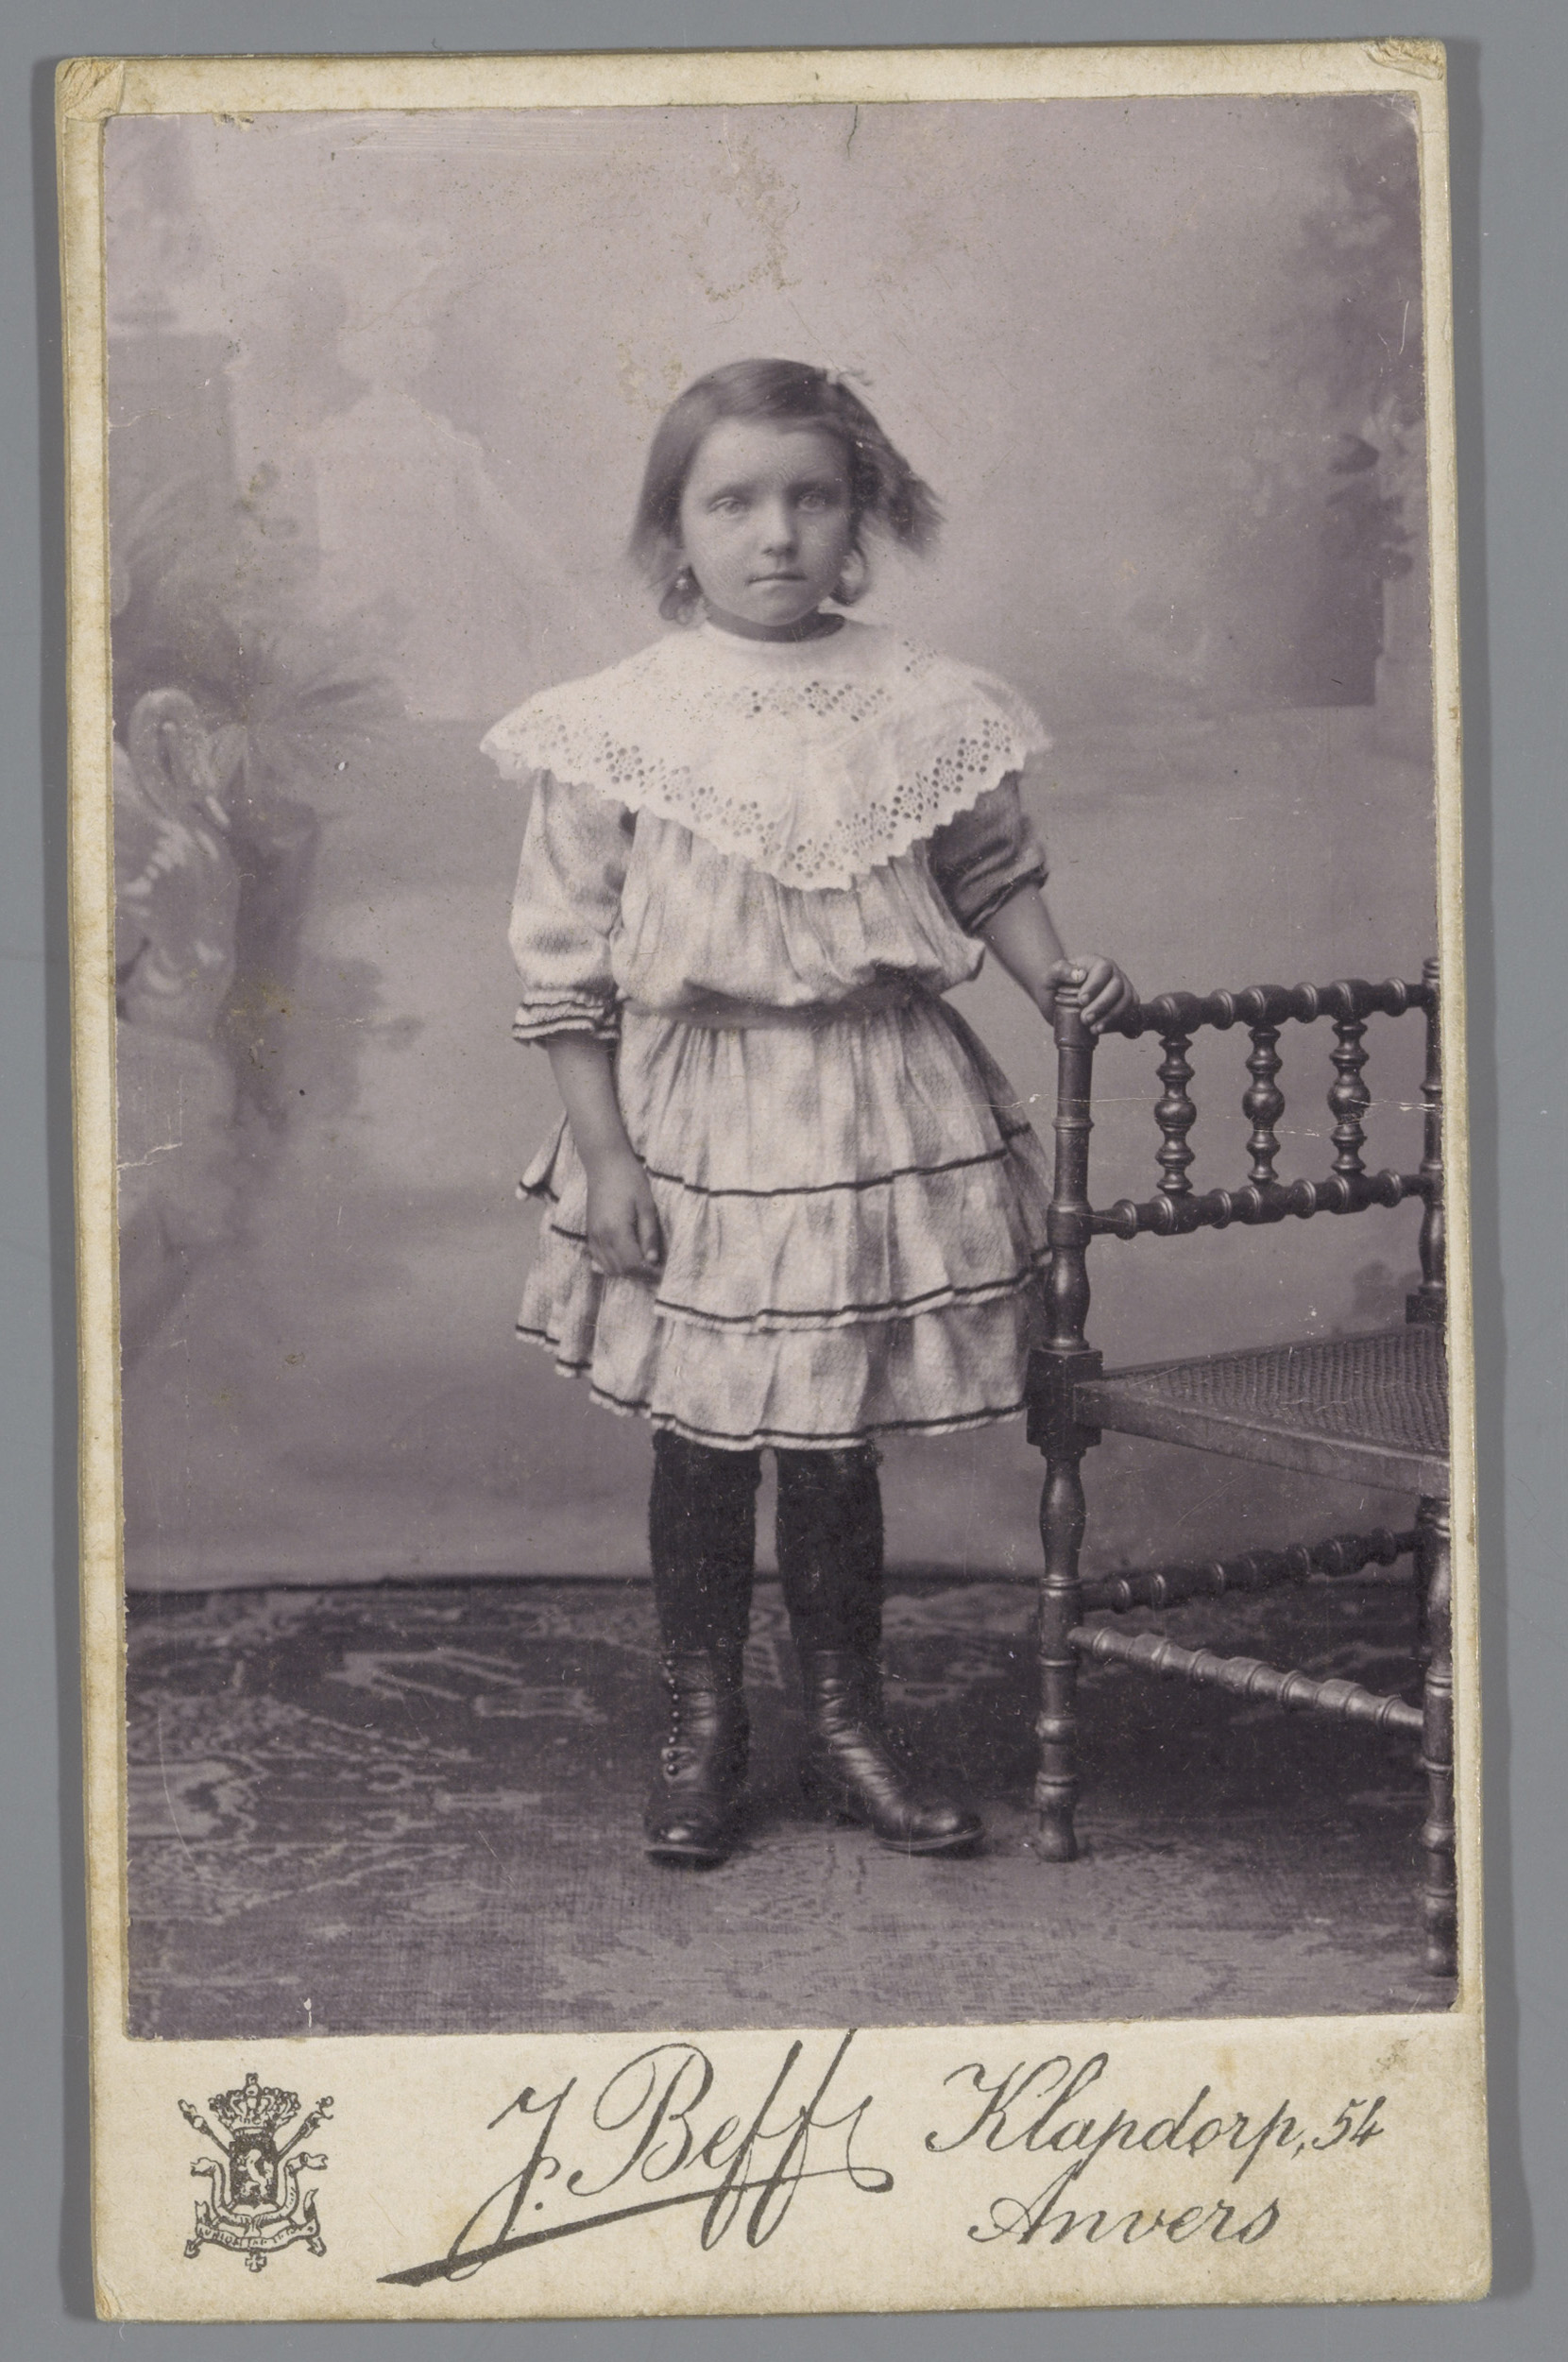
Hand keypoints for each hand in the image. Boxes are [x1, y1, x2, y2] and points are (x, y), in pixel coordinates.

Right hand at [583, 1149, 664, 1277]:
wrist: (605, 1164)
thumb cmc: (630, 1180)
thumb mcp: (647, 1206)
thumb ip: (649, 1235)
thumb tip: (653, 1260)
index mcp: (617, 1231)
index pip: (633, 1264)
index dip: (649, 1273)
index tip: (663, 1271)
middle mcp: (602, 1237)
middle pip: (620, 1269)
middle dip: (639, 1274)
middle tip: (656, 1269)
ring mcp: (593, 1236)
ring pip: (608, 1267)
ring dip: (626, 1271)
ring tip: (643, 1264)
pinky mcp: (590, 1232)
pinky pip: (598, 1259)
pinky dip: (612, 1265)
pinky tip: (625, 1259)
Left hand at [1042, 956, 1135, 1032]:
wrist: (1057, 1000)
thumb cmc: (1054, 985)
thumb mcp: (1049, 976)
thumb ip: (1060, 970)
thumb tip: (1079, 975)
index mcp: (1096, 962)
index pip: (1103, 969)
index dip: (1095, 985)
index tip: (1081, 1001)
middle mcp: (1112, 973)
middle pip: (1117, 986)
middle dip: (1102, 1004)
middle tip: (1085, 1019)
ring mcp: (1121, 987)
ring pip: (1126, 999)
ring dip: (1112, 1016)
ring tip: (1094, 1029)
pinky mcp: (1124, 1003)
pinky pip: (1131, 1010)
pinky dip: (1121, 1021)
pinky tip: (1104, 1028)